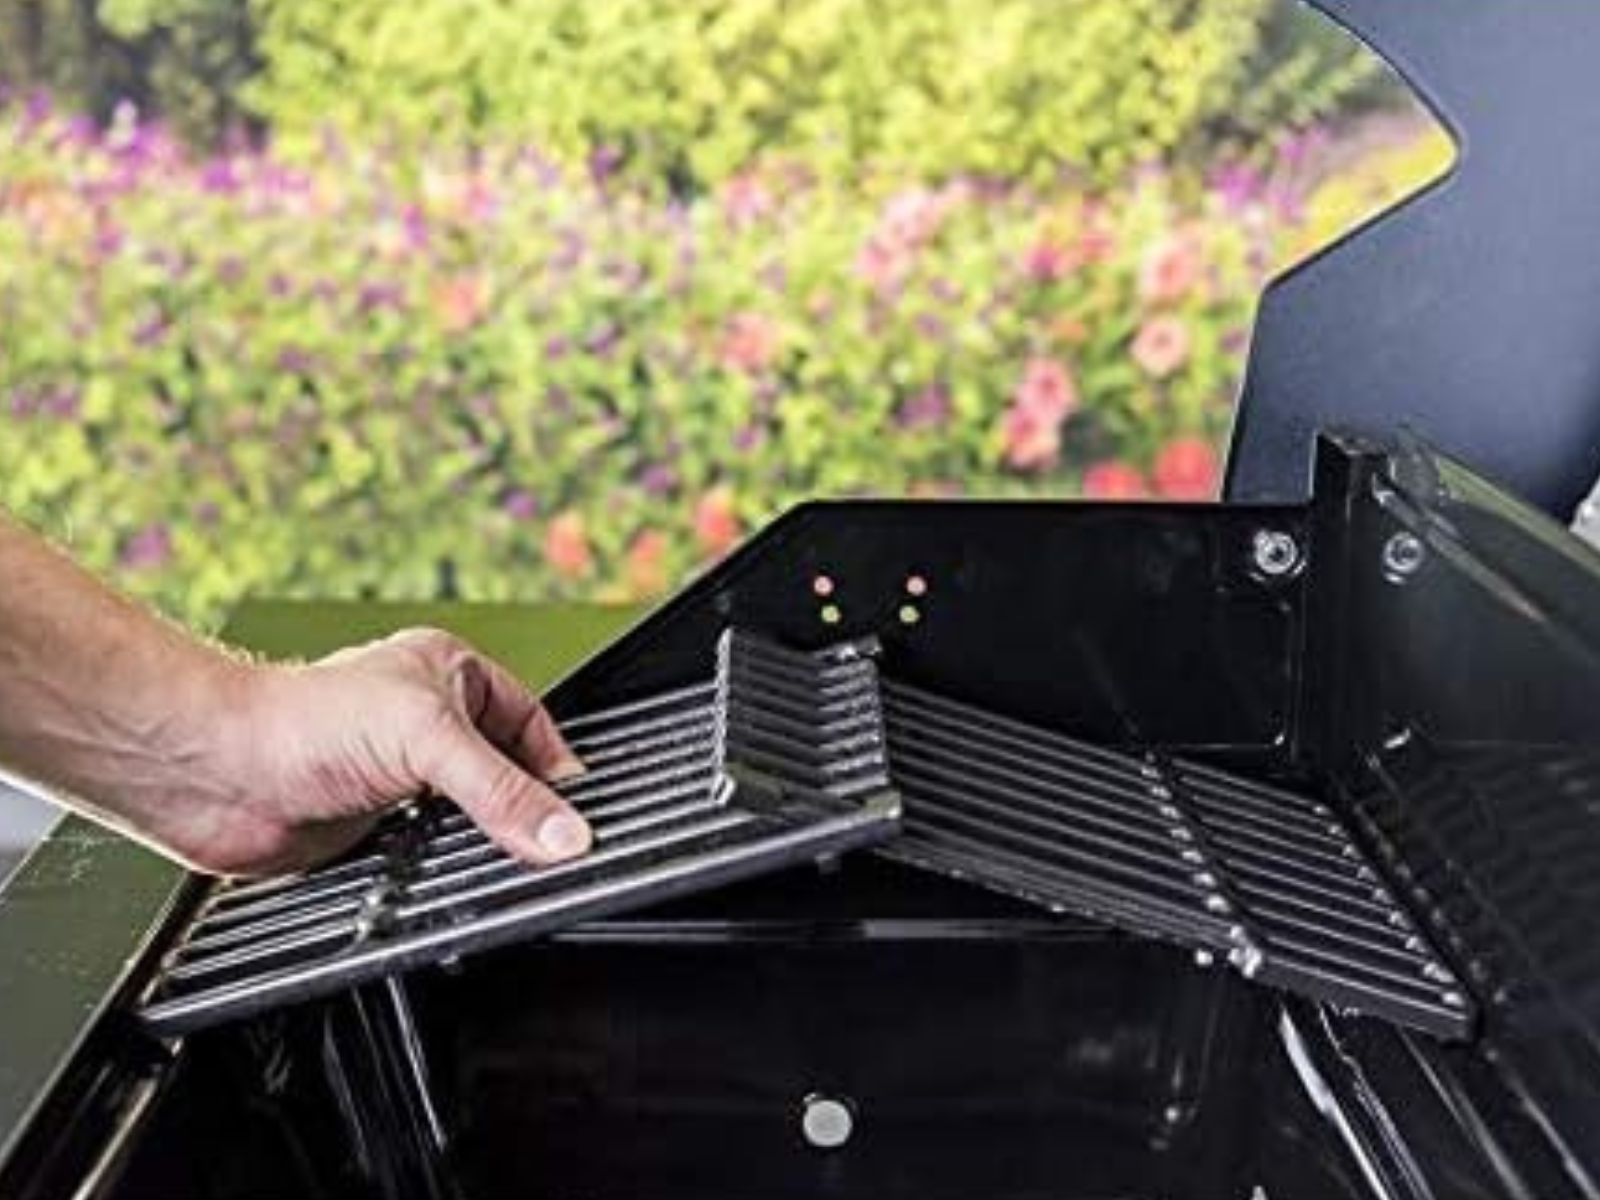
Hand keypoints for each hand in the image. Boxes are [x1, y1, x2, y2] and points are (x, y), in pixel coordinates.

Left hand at [184, 627, 590, 876]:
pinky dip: (445, 869)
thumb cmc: (299, 721)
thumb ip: (501, 792)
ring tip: (508, 863)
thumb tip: (564, 834)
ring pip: (468, 817)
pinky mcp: (373, 827)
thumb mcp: (428, 741)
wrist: (214, 774)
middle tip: (553, 846)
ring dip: (483, 842)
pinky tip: (452, 877)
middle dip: (523, 810)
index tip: (582, 815)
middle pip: (504, 774)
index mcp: (449, 672)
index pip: (533, 723)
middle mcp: (424, 721)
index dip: (557, 768)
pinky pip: (432, 853)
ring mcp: (398, 776)